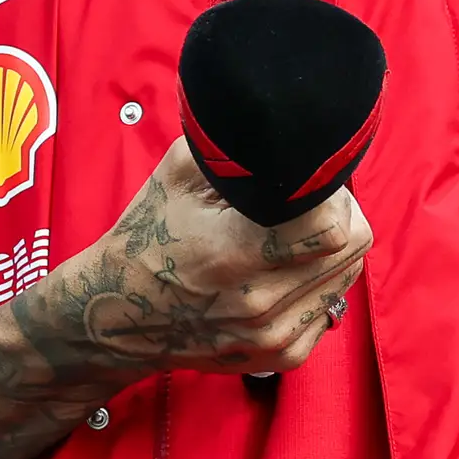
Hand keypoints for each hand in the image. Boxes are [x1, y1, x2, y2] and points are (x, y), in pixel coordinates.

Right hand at [0, 140, 367, 458]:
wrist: (107, 317)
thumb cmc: (141, 238)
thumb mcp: (181, 175)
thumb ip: (231, 138)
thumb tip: (272, 101)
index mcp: (240, 255)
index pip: (338, 224)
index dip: (335, 193)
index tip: (317, 179)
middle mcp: (261, 304)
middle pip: (350, 250)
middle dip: (337, 215)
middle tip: (307, 198)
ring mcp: (269, 338)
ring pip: (342, 281)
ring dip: (328, 253)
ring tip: (290, 232)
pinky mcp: (274, 357)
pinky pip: (324, 313)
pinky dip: (314, 289)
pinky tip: (281, 272)